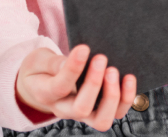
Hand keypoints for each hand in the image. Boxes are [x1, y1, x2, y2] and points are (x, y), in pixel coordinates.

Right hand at [15, 45, 136, 131]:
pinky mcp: (98, 111)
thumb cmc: (41, 70)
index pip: (60, 86)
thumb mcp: (39, 61)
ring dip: (112, 97)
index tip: (83, 48)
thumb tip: (78, 59)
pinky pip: (116, 113)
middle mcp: (64, 109)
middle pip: (81, 109)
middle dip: (94, 84)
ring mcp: (83, 114)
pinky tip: (128, 78)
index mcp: (45, 94)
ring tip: (114, 71)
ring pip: (101, 120)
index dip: (73, 68)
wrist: (40, 84)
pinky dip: (126, 98)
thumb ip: (54, 62)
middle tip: (101, 58)